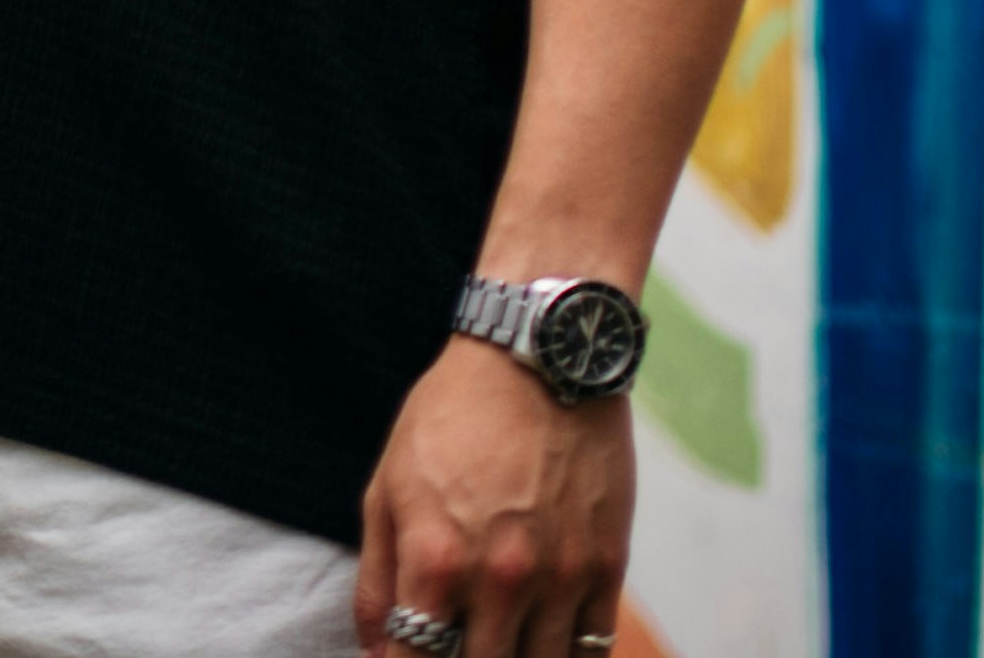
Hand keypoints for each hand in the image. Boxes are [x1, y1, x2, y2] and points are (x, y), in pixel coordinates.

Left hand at [355, 341, 629, 655]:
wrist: (537, 355)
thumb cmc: (452, 415)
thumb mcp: (388, 485)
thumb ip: (376, 578)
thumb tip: (376, 651)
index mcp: (436, 560)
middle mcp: (499, 580)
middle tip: (461, 637)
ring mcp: (559, 578)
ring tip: (501, 637)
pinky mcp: (607, 567)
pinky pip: (592, 651)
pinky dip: (568, 655)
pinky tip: (546, 638)